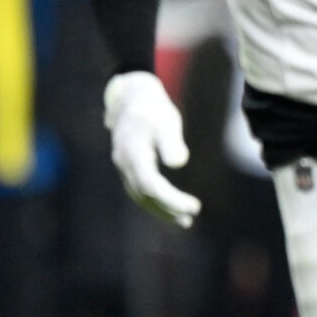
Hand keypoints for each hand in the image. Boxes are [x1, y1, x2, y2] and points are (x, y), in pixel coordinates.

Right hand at [102, 70, 199, 227]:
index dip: (172, 200)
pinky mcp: (127, 165)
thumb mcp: (166, 120)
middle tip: (191, 216)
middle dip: (167, 209)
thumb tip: (177, 162)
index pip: (152, 186)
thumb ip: (171, 141)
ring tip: (184, 221)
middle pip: (144, 195)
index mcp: (133, 154)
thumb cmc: (153, 108)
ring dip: (160, 209)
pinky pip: (138, 189)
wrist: (132, 96)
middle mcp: (124, 163)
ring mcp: (123, 165)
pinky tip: (169, 207)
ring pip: (139, 195)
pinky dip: (153, 201)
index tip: (193, 207)